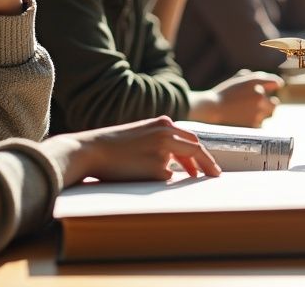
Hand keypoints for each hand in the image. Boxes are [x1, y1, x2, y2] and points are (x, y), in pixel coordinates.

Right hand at [41, 116, 221, 186]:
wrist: (90, 150)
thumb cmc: (112, 145)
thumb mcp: (140, 134)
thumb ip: (160, 140)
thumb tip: (176, 160)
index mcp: (163, 123)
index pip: (191, 139)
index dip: (202, 153)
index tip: (209, 165)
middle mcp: (167, 133)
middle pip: (196, 148)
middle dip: (207, 163)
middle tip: (214, 175)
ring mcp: (163, 150)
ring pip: (182, 165)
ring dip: (190, 173)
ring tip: (193, 181)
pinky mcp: (157, 168)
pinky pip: (166, 179)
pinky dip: (163, 180)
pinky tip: (147, 179)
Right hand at [189, 71, 282, 126]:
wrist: (211, 110)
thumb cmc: (223, 93)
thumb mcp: (238, 79)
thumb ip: (255, 77)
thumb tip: (274, 82)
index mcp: (256, 83)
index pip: (276, 83)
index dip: (275, 85)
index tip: (275, 86)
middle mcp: (260, 97)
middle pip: (274, 103)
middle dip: (269, 103)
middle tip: (260, 105)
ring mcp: (258, 112)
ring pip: (268, 115)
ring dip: (262, 113)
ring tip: (248, 113)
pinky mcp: (254, 125)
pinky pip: (260, 124)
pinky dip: (255, 122)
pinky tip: (243, 120)